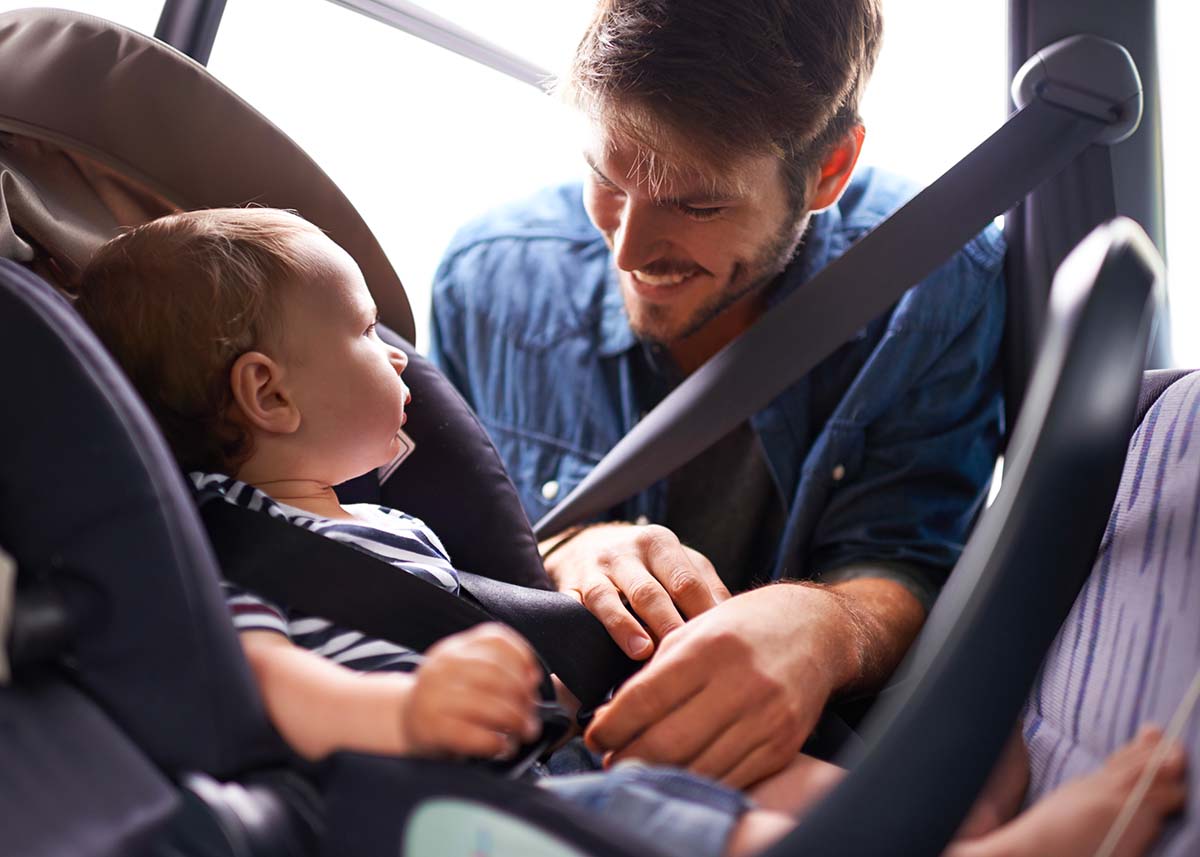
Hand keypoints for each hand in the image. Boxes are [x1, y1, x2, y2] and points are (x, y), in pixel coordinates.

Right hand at [399, 623, 542, 758]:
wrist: (404, 721)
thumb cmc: (446, 699)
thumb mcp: (463, 672)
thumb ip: (494, 668)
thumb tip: (532, 680)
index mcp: (454, 648)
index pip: (495, 638)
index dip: (522, 657)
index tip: (533, 678)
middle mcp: (443, 667)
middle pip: (497, 674)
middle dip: (523, 697)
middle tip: (532, 715)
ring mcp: (435, 697)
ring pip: (490, 705)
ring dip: (516, 721)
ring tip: (524, 732)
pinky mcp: (432, 728)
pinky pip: (474, 735)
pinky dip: (496, 743)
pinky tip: (502, 746)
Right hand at [543, 522, 731, 658]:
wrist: (586, 544)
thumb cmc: (647, 563)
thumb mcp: (680, 563)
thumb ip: (707, 588)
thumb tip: (734, 625)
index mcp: (660, 543)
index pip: (685, 582)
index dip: (701, 614)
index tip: (716, 645)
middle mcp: (625, 552)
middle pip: (650, 592)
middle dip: (668, 624)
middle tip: (686, 656)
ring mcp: (594, 569)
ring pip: (609, 598)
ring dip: (625, 626)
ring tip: (643, 652)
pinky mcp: (569, 587)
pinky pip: (575, 607)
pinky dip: (585, 627)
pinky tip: (594, 647)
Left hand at [584, 584, 858, 787]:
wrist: (814, 631)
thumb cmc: (743, 627)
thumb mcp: (695, 631)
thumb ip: (655, 671)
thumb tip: (613, 716)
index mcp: (710, 648)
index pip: (646, 698)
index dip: (612, 724)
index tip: (594, 735)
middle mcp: (741, 684)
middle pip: (668, 742)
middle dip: (628, 758)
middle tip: (609, 760)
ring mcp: (767, 719)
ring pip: (698, 767)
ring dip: (658, 775)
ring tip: (637, 769)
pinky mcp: (783, 746)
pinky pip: (730, 779)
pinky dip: (697, 781)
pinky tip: (678, 773)